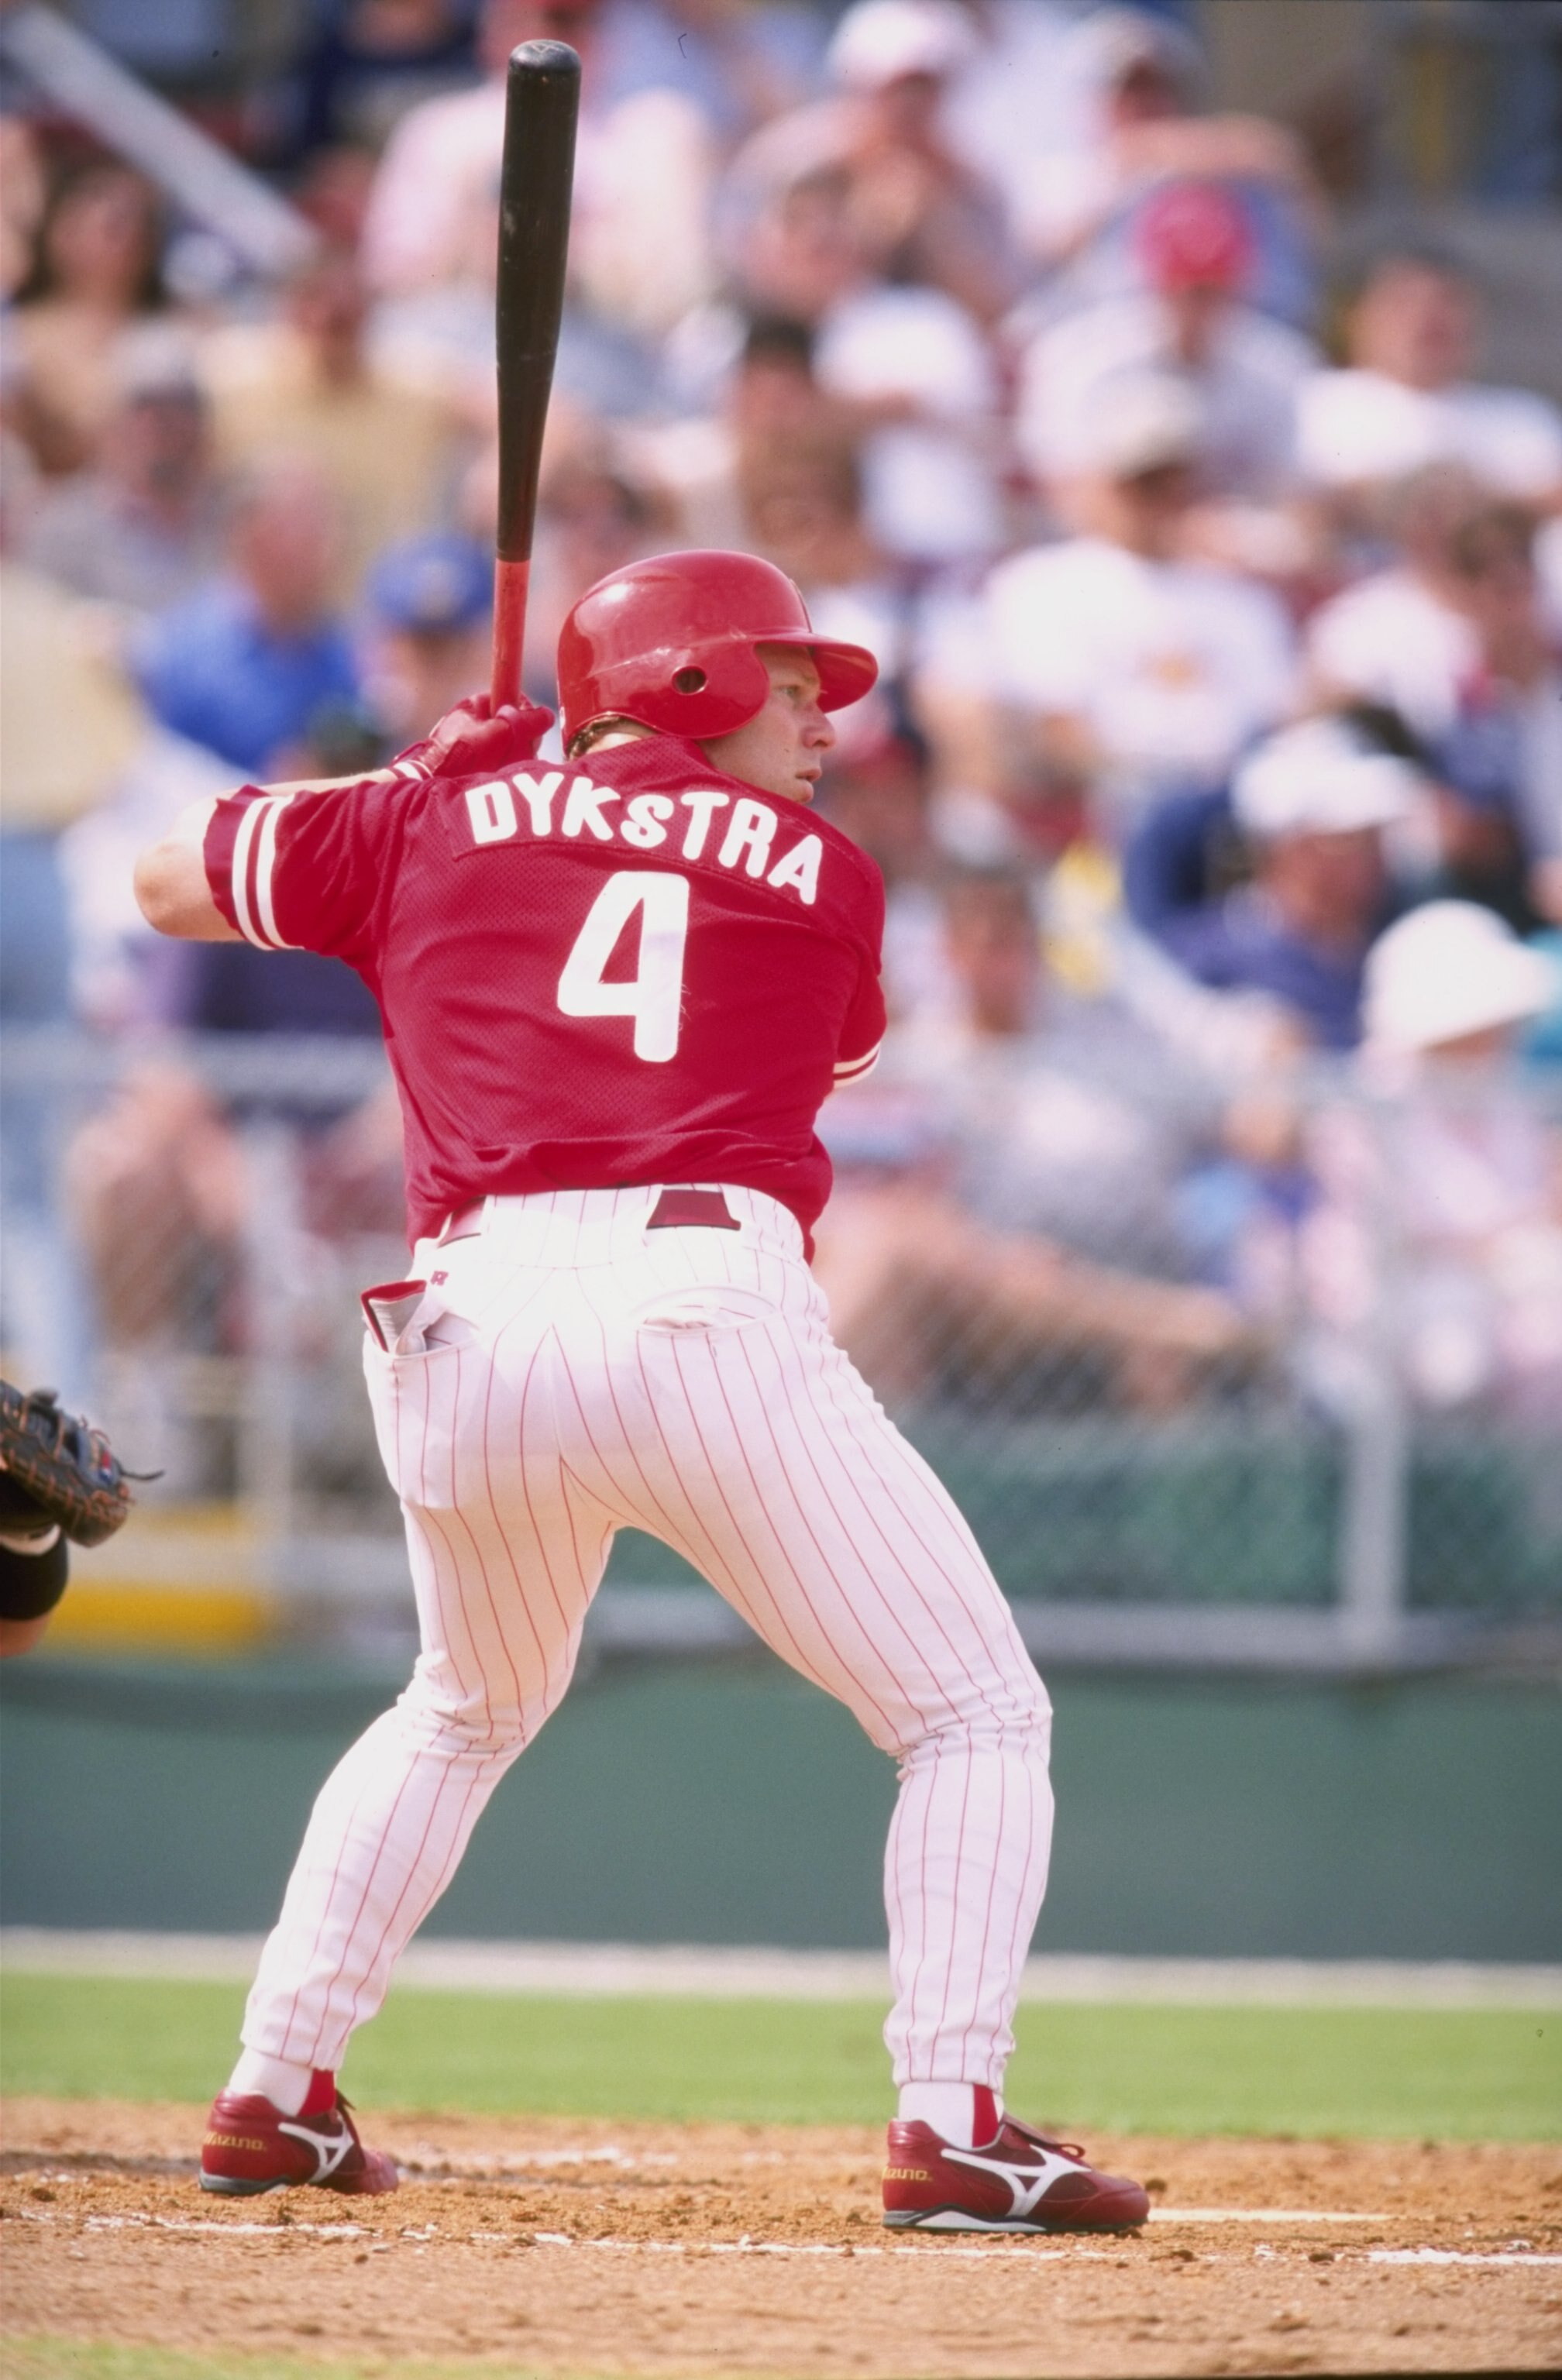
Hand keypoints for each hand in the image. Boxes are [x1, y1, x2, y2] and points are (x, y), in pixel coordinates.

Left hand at [395, 692, 554, 780]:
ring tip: (501, 773)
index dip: (524, 714)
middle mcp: (467, 723)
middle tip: (518, 756)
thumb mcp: (499, 734)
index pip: (510, 700)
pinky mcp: (462, 769)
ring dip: (509, 762)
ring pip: (502, 750)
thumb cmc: (460, 756)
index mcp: (472, 706)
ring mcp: (464, 747)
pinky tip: (491, 783)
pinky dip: (496, 774)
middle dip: (518, 744)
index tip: (529, 731)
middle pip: (509, 728)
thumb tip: (545, 715)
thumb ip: (524, 722)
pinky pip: (491, 768)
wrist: (426, 787)